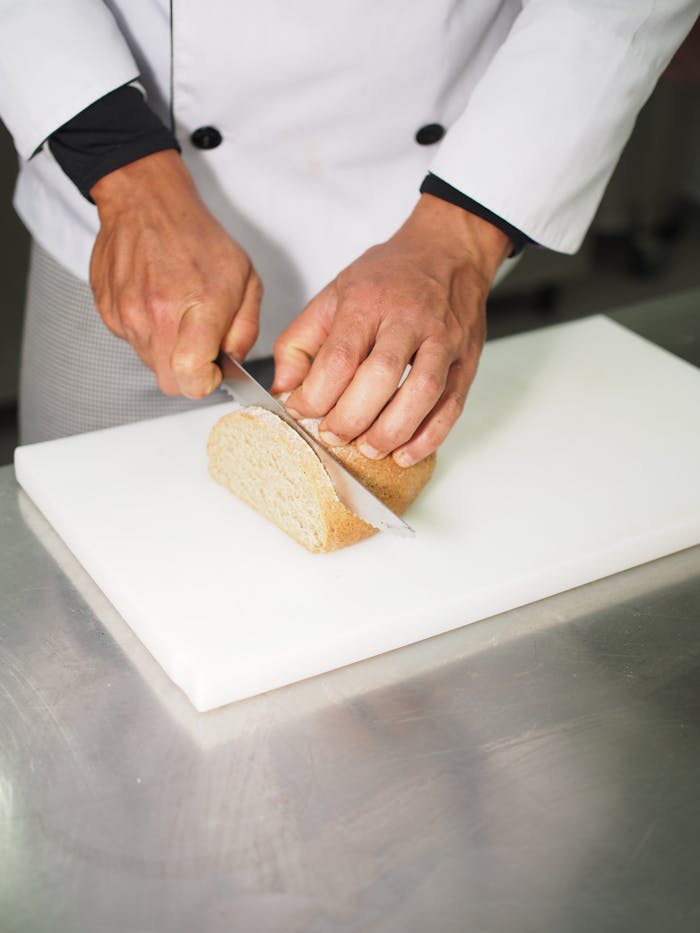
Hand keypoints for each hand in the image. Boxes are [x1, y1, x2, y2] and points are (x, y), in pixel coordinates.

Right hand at [89, 150, 261, 397]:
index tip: (213, 369)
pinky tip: (156, 302)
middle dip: (188, 374)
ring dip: (167, 350)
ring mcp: (127, 314)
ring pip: (150, 363)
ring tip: (177, 313)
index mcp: (196, 307)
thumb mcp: (245, 279)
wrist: (145, 202)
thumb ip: (245, 329)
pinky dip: (147, 332)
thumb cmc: (198, 237)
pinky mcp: (108, 311)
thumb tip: (232, 363)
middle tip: (199, 346)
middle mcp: (156, 315)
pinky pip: (132, 341)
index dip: (205, 383)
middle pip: (170, 382)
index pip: (191, 378)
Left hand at [272, 193, 510, 465]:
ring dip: (392, 431)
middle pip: (382, 376)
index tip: (301, 412)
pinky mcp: (466, 360)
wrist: (448, 251)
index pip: (340, 356)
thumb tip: (283, 390)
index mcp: (368, 301)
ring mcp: (443, 339)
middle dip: (353, 417)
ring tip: (368, 449)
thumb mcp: (332, 294)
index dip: (317, 394)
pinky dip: (429, 436)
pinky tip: (405, 453)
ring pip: (422, 392)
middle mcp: (408, 318)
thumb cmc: (388, 277)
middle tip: (334, 436)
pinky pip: (452, 404)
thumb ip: (301, 342)